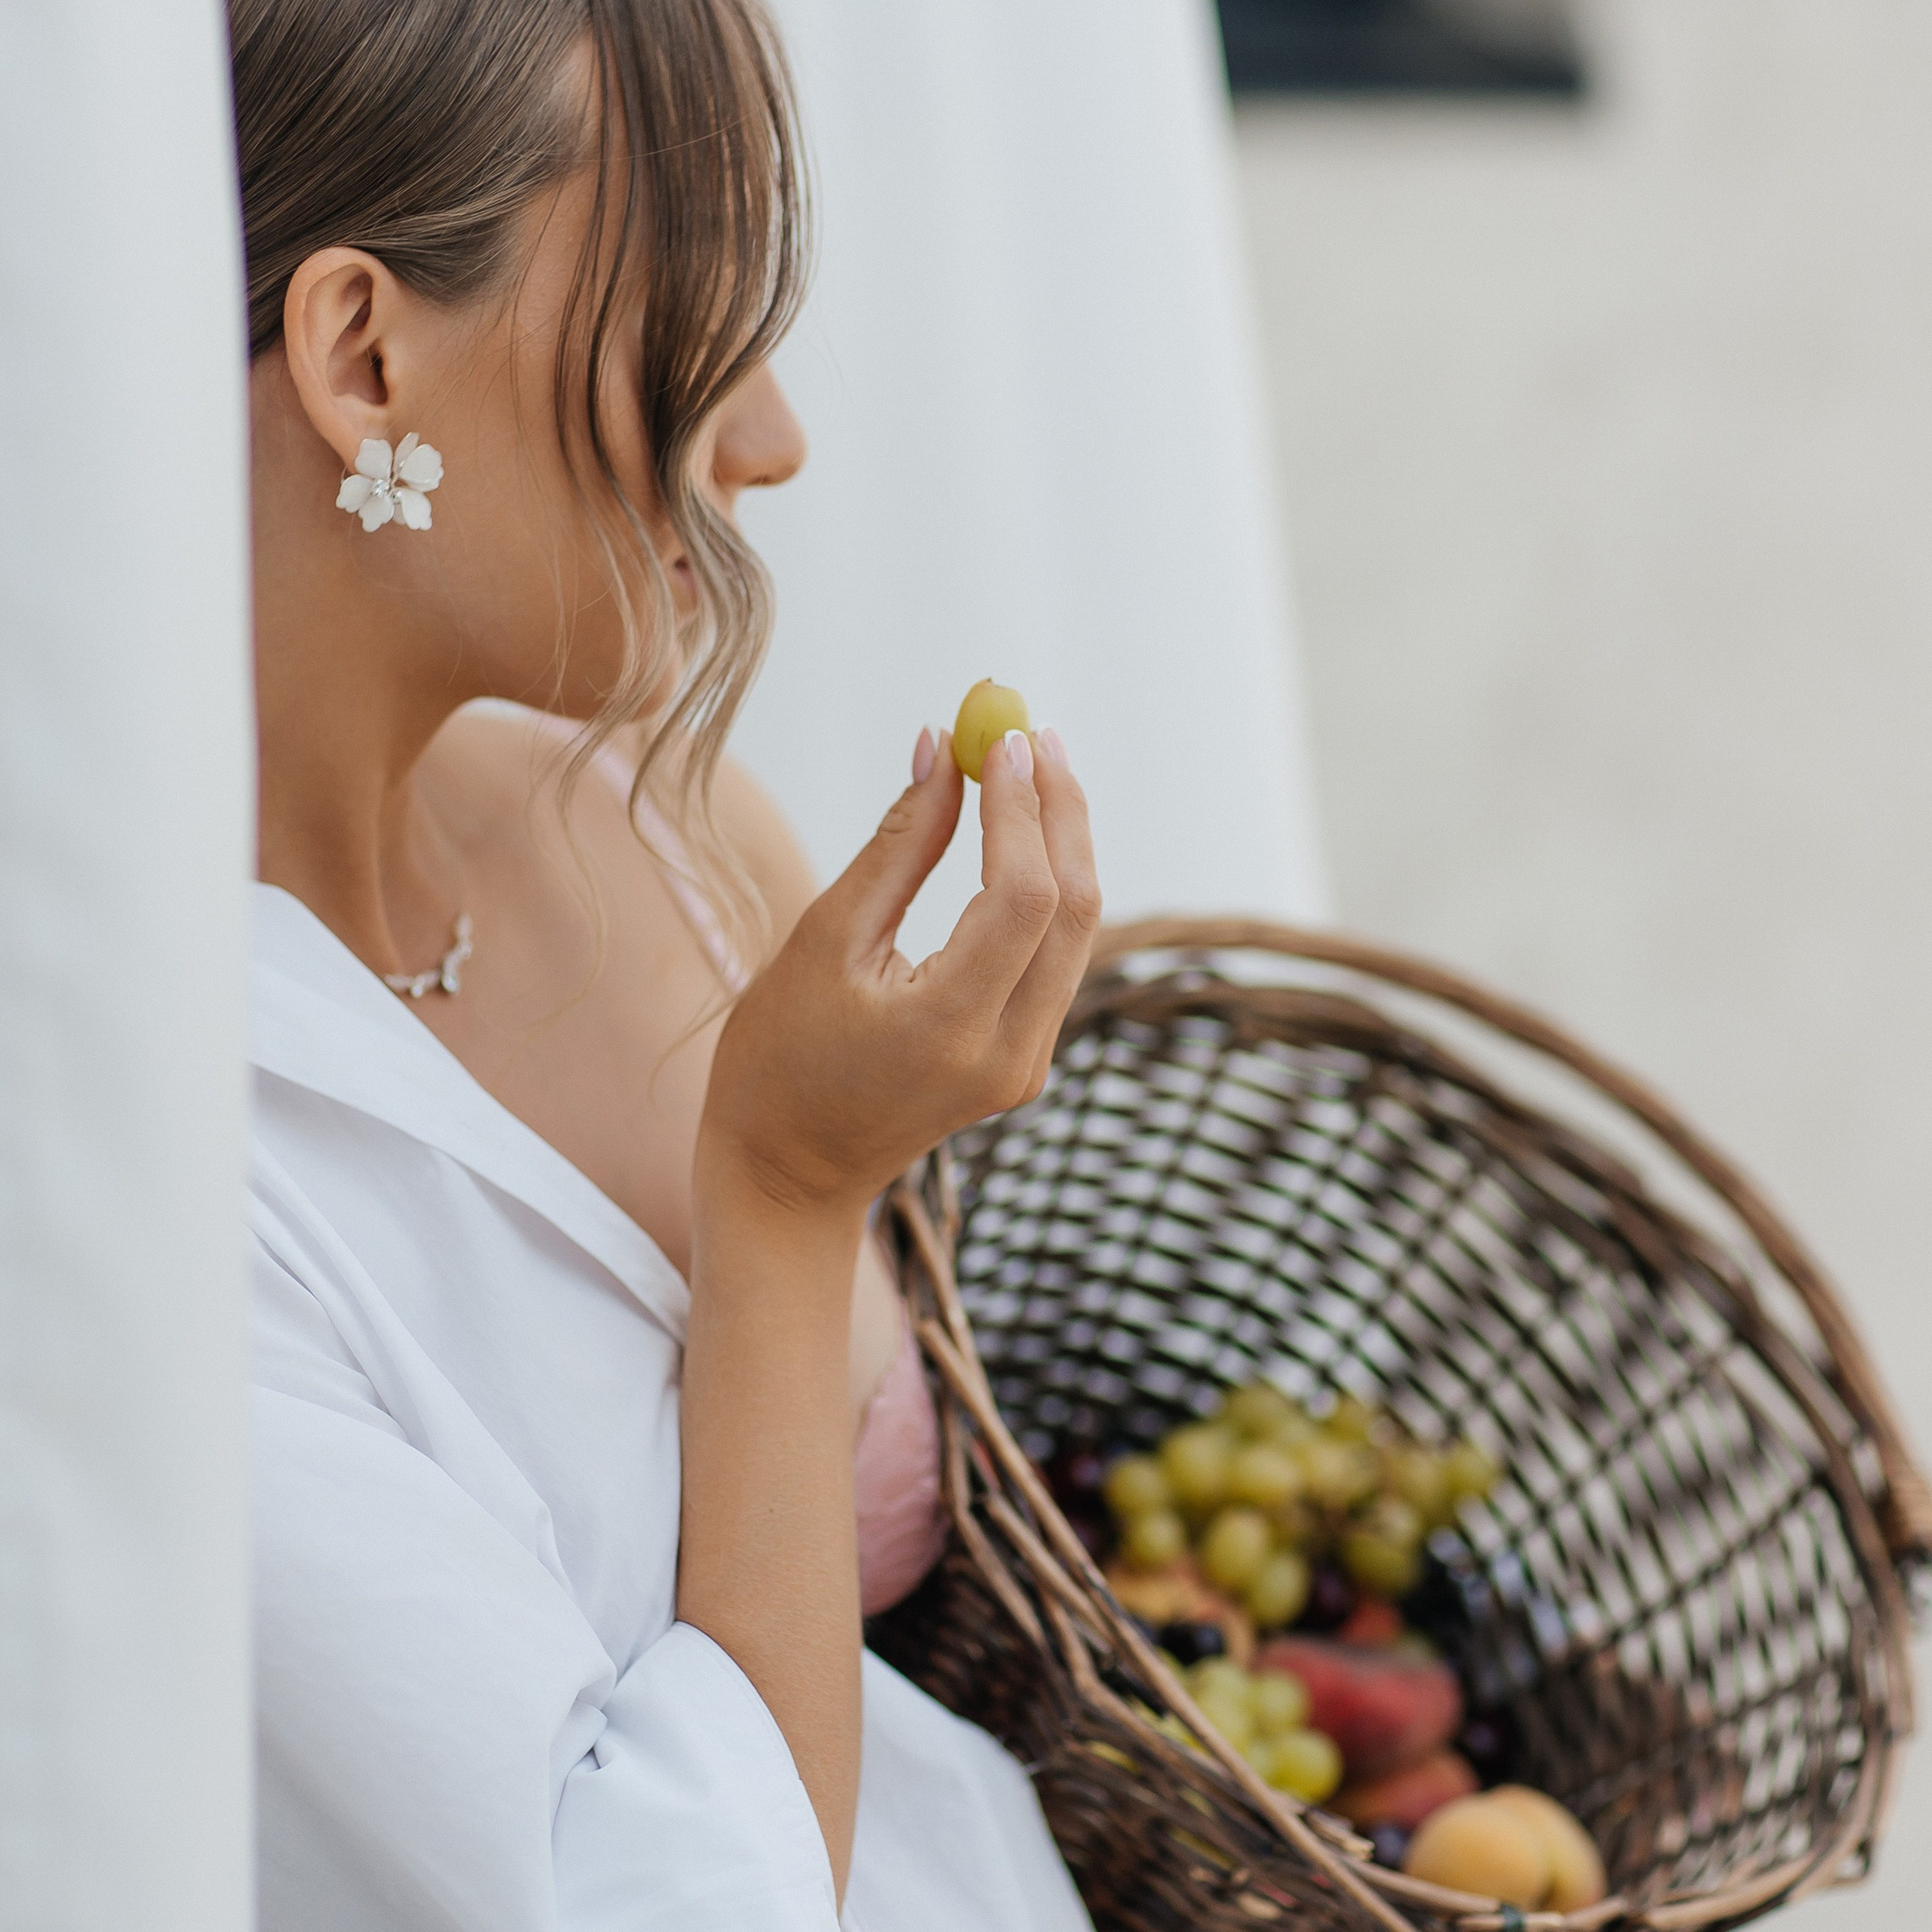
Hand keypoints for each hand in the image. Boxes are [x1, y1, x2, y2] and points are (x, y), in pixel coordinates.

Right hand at [697, 725, 1099, 1228]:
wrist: (786, 1177)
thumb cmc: (777, 1061)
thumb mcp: (823, 942)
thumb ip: (896, 846)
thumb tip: (940, 748)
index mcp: (951, 1029)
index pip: (1024, 895)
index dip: (1022, 805)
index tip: (1002, 733)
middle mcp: (1010, 1053)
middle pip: (1074, 909)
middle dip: (1059, 810)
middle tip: (1030, 732)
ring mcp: (1026, 1064)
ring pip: (1077, 932)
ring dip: (1062, 841)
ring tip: (1031, 762)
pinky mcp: (1024, 1062)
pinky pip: (1056, 958)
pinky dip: (1047, 888)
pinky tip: (1024, 834)